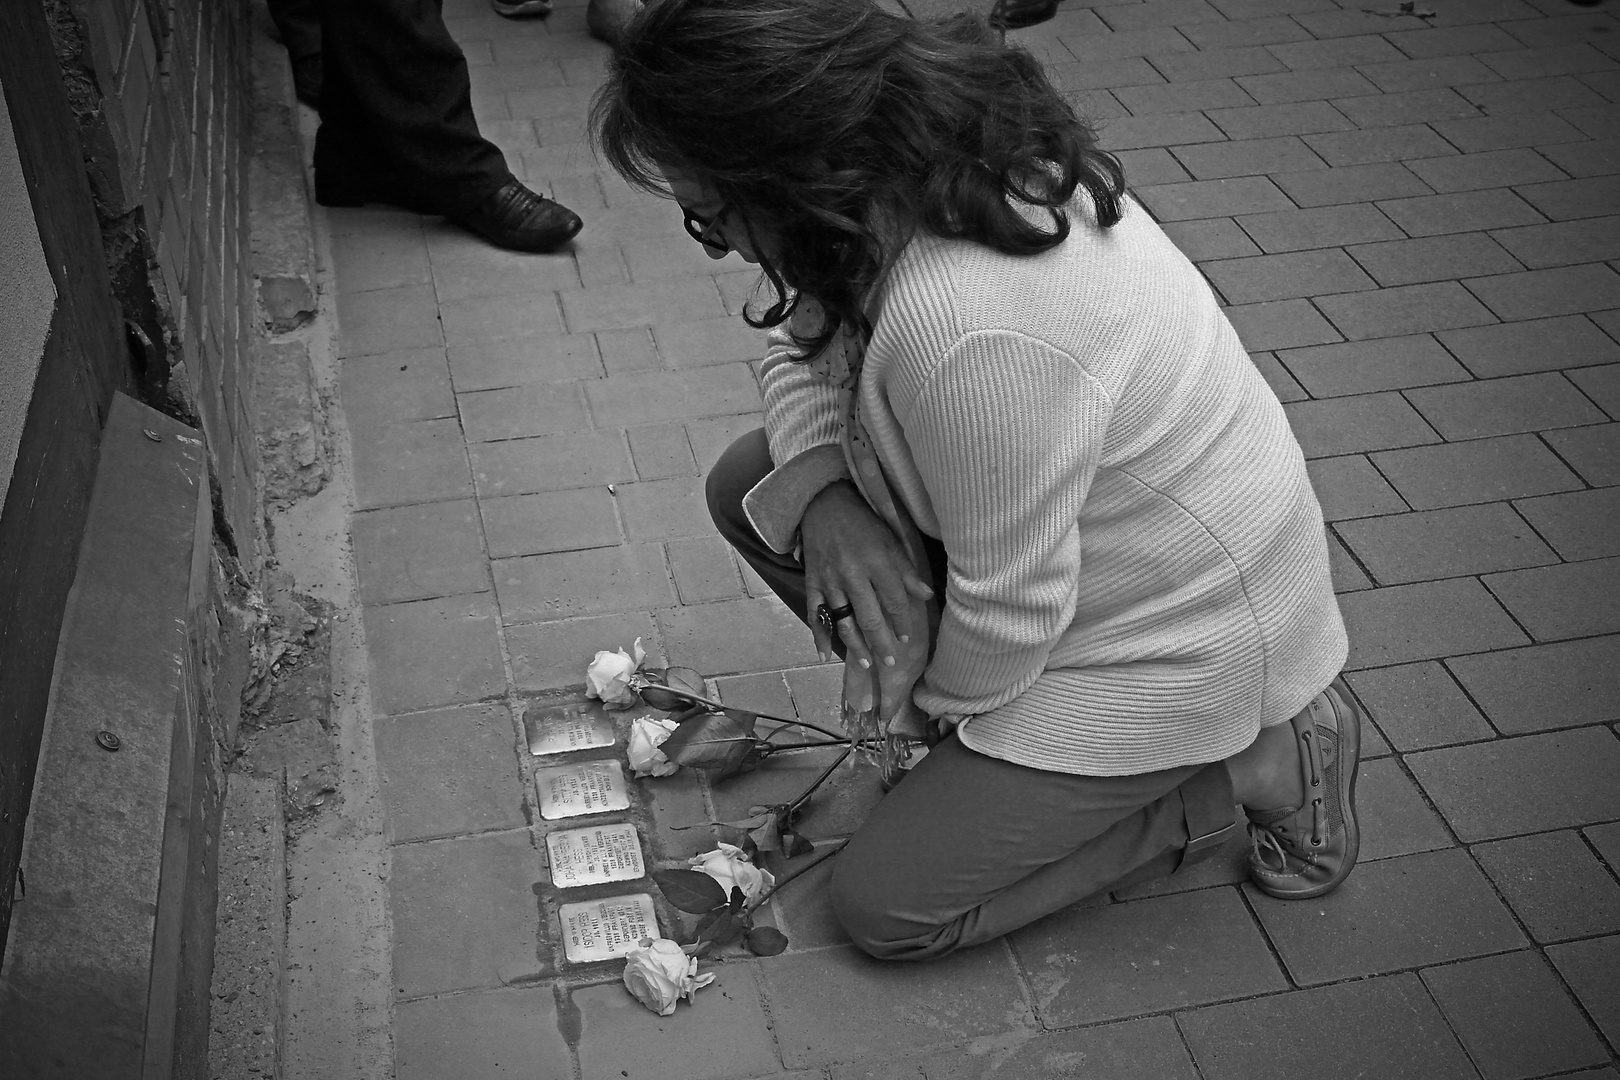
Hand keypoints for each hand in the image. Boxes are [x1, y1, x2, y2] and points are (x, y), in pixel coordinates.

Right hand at [800, 481, 933, 672]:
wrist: (823, 504)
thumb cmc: (863, 523)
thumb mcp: (890, 540)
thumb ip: (907, 570)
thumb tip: (926, 596)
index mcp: (877, 562)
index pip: (894, 600)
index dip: (902, 622)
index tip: (907, 638)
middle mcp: (852, 574)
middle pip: (869, 617)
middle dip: (881, 642)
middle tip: (891, 663)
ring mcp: (829, 581)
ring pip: (843, 620)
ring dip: (855, 645)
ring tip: (867, 663)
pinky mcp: (812, 582)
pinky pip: (815, 614)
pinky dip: (819, 636)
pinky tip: (825, 656)